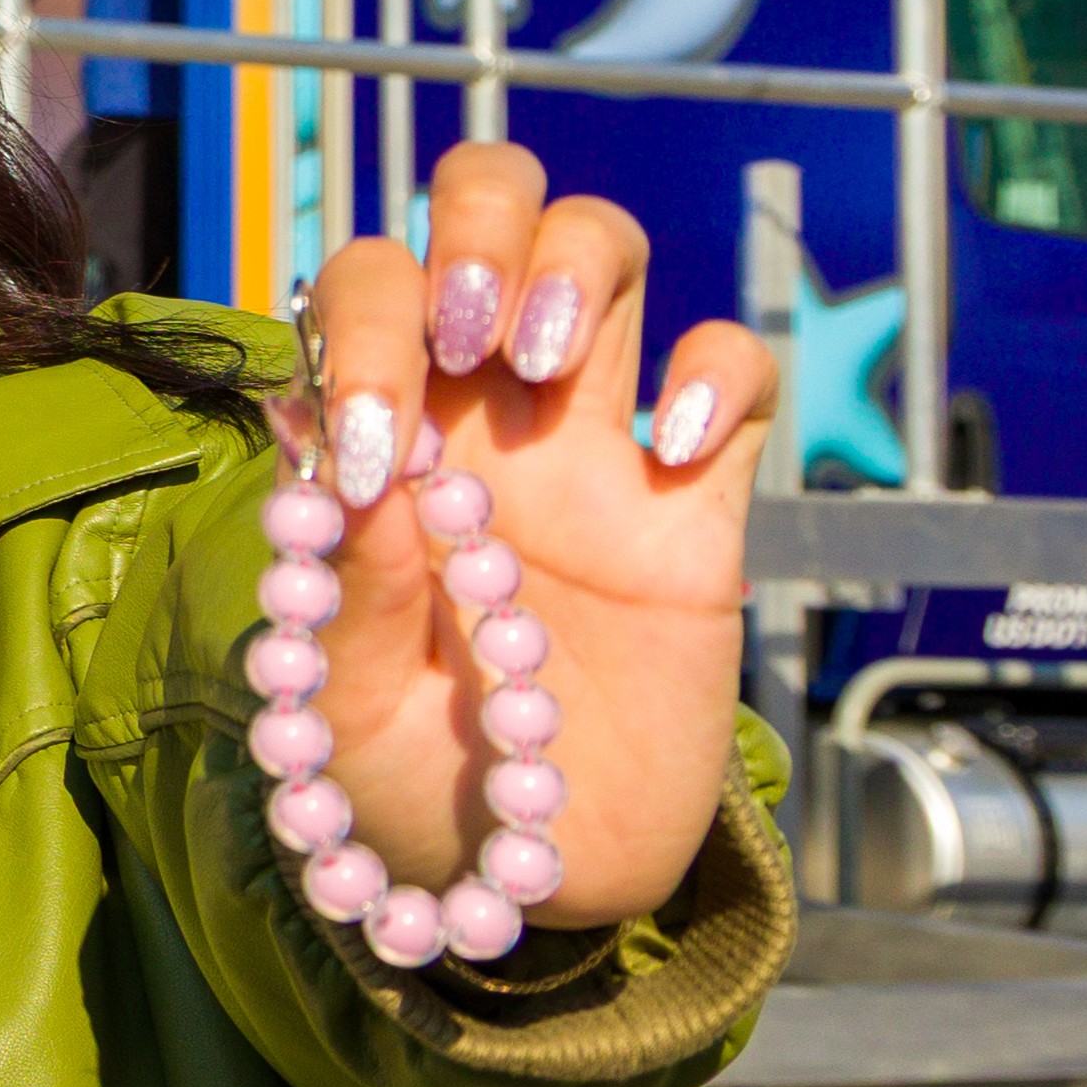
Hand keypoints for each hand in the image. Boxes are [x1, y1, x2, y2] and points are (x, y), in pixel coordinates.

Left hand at [293, 141, 771, 922]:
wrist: (531, 881)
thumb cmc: (411, 786)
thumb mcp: (347, 713)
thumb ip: (354, 600)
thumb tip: (359, 476)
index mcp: (377, 439)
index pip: (360, 290)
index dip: (360, 327)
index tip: (369, 453)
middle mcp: (480, 411)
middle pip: (490, 206)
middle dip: (478, 224)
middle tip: (472, 335)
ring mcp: (595, 447)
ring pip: (605, 247)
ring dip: (574, 263)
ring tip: (549, 366)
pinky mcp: (701, 507)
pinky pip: (740, 370)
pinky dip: (718, 376)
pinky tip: (674, 458)